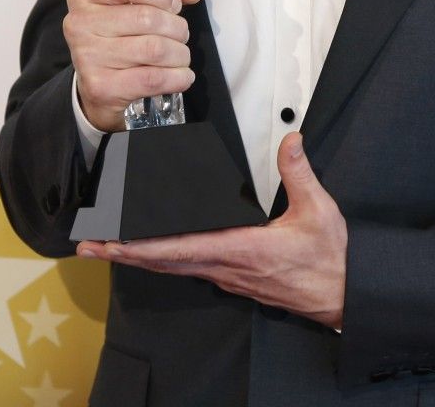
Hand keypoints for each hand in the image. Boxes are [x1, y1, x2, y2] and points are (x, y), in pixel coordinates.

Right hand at [63, 0, 201, 132]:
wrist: (103, 83)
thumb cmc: (126, 31)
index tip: (174, 4)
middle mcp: (79, 22)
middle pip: (146, 18)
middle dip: (177, 27)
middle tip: (180, 34)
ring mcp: (86, 56)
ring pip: (154, 49)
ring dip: (180, 53)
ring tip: (180, 54)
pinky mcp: (100, 87)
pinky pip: (153, 79)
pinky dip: (178, 77)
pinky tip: (182, 75)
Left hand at [77, 133, 347, 328]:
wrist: (343, 295)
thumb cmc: (329, 260)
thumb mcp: (318, 210)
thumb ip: (299, 172)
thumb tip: (290, 140)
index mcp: (242, 249)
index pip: (179, 248)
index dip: (140, 246)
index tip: (110, 242)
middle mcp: (228, 267)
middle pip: (164, 262)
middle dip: (124, 253)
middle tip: (91, 245)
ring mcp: (230, 276)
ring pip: (174, 267)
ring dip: (140, 257)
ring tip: (113, 247)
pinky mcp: (237, 277)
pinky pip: (190, 268)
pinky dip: (164, 259)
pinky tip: (157, 252)